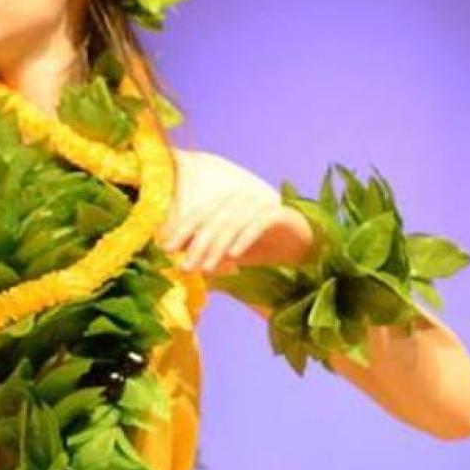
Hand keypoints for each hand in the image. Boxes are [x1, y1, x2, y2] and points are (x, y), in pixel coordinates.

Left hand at [161, 149, 314, 274]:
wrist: (302, 246)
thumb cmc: (261, 248)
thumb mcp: (228, 250)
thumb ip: (205, 249)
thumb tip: (175, 254)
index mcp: (225, 205)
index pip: (199, 215)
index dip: (181, 230)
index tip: (166, 249)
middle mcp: (241, 200)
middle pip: (213, 219)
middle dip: (197, 244)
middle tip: (185, 268)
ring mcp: (260, 204)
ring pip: (232, 223)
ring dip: (217, 247)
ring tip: (206, 268)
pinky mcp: (279, 213)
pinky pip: (258, 224)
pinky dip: (245, 239)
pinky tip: (235, 256)